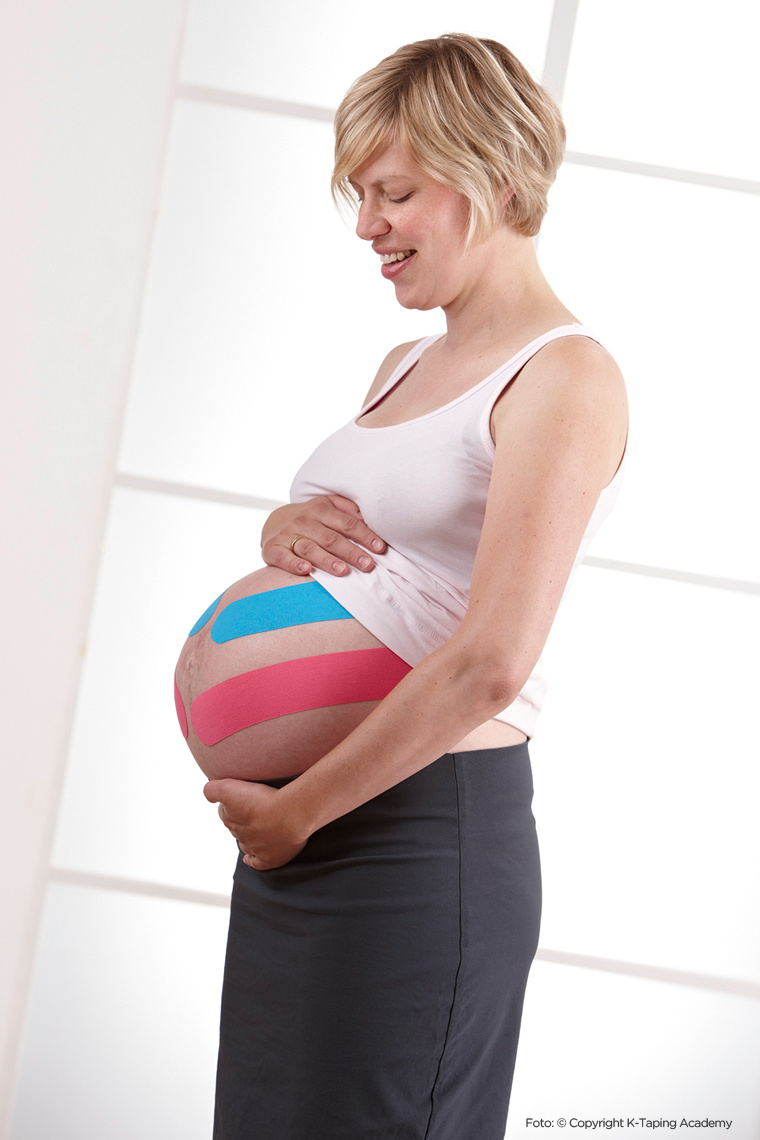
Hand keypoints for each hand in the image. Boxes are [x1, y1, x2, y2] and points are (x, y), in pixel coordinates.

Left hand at [204, 779, 307, 869]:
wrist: (291, 814)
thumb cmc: (264, 799)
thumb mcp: (229, 788)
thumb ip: (213, 790)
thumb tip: (207, 794)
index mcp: (230, 818)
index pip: (224, 811)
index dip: (231, 803)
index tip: (240, 798)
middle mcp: (240, 834)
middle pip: (235, 826)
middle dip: (241, 819)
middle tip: (253, 809)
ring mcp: (255, 847)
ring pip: (245, 843)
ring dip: (248, 836)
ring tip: (258, 828)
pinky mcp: (269, 858)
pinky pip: (256, 863)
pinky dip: (252, 860)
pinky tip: (250, 858)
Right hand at [261, 495, 385, 576]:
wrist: (275, 522)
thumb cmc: (312, 517)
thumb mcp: (329, 505)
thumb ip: (348, 509)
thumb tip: (369, 517)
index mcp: (321, 509)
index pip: (347, 524)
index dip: (365, 536)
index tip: (380, 549)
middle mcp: (304, 520)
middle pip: (331, 538)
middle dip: (351, 552)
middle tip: (368, 565)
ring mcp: (287, 535)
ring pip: (310, 548)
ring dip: (327, 560)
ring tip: (343, 571)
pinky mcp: (273, 548)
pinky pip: (283, 557)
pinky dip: (293, 564)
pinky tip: (306, 570)